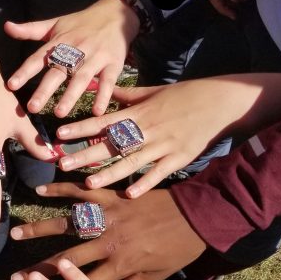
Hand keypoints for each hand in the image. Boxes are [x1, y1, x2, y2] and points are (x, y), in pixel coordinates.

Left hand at [5, 0, 139, 117]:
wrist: (116, 14)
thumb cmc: (81, 23)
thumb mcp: (55, 24)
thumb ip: (31, 30)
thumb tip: (6, 26)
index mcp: (59, 42)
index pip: (39, 58)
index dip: (25, 71)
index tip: (10, 85)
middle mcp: (76, 49)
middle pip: (59, 71)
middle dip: (45, 89)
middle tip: (32, 107)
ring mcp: (95, 57)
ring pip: (81, 78)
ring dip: (70, 96)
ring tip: (59, 113)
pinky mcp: (113, 64)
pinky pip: (107, 81)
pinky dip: (103, 96)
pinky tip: (97, 112)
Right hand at [9, 186, 205, 279]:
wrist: (199, 215)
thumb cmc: (178, 250)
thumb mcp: (155, 279)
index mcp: (120, 265)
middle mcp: (109, 242)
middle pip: (66, 260)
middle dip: (37, 272)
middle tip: (13, 278)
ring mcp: (108, 216)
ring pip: (67, 224)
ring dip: (39, 229)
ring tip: (15, 233)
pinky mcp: (112, 195)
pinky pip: (82, 190)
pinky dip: (61, 188)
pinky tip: (40, 190)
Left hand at [53, 79, 258, 195]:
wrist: (221, 102)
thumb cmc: (184, 95)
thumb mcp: (152, 91)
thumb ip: (125, 94)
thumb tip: (102, 85)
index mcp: (139, 112)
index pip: (104, 121)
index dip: (81, 128)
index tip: (59, 134)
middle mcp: (149, 129)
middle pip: (112, 144)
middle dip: (86, 154)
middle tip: (62, 163)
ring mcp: (164, 145)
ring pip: (132, 161)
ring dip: (109, 173)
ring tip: (87, 183)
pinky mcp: (180, 158)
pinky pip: (159, 173)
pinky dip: (145, 183)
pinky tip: (129, 194)